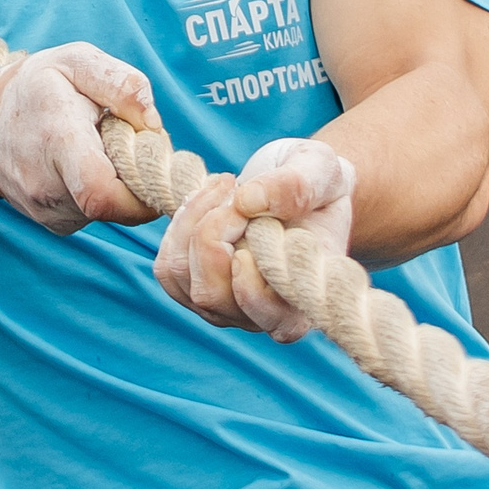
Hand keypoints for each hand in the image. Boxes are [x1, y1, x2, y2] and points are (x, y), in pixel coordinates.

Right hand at [0, 45, 165, 234]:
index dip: (140, 196)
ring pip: (108, 210)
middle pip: (114, 203)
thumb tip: (152, 124)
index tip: (156, 170)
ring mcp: (45, 209)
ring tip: (98, 150)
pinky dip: (102, 193)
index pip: (100, 192)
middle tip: (128, 144)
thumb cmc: (37, 87)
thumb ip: (120, 83)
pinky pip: (94, 214)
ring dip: (117, 184)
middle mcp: (45, 183)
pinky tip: (84, 167)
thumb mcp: (75, 61)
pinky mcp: (52, 222)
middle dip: (136, 180)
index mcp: (57, 138)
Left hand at [152, 138, 356, 341]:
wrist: (292, 185)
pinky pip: (167, 268)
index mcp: (304, 297)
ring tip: (225, 186)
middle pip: (211, 295)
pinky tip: (208, 200)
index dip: (252, 283)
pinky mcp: (194, 289)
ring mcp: (225, 306)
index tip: (253, 225)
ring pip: (182, 277)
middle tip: (237, 188)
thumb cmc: (316, 182)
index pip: (275, 319)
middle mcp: (262, 315)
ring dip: (193, 220)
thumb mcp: (321, 169)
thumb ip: (298, 185)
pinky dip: (179, 225)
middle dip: (213, 232)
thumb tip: (248, 202)